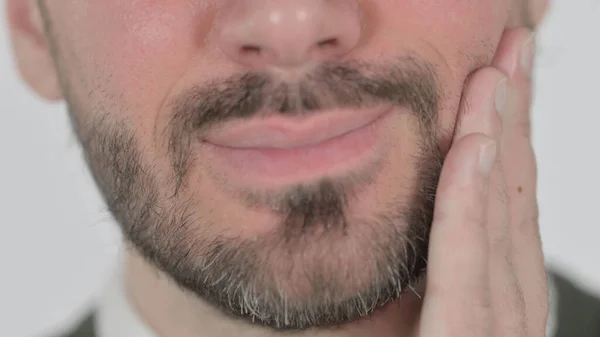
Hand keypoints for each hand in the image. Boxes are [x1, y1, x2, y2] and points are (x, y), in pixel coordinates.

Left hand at [418, 28, 548, 336]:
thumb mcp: (415, 314)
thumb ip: (423, 275)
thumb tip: (407, 234)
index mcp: (498, 297)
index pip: (506, 204)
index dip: (508, 137)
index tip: (499, 80)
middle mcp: (509, 306)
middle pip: (513, 198)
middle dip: (513, 122)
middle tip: (511, 52)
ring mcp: (497, 327)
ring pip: (497, 219)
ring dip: (497, 142)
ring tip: (494, 77)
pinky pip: (464, 266)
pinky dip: (468, 205)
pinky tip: (472, 148)